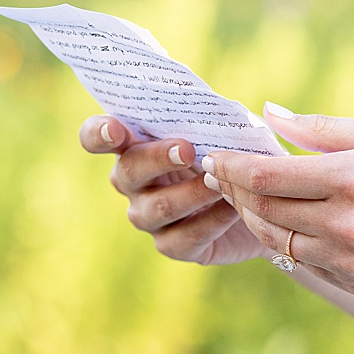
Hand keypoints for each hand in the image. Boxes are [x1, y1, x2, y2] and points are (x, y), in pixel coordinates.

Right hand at [80, 116, 267, 265]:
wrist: (258, 199)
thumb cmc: (230, 152)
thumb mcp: (219, 129)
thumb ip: (205, 118)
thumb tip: (209, 108)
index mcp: (133, 145)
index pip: (95, 136)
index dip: (98, 133)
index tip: (115, 130)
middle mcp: (132, 183)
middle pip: (128, 170)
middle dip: (157, 158)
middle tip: (188, 150)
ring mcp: (148, 216)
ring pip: (158, 207)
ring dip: (191, 193)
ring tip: (220, 182)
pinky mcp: (173, 245)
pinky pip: (185, 237)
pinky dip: (211, 221)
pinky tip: (233, 209)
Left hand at [202, 107, 353, 300]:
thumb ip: (324, 130)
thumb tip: (270, 115)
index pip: (265, 177)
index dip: (231, 167)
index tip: (214, 155)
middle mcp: (347, 226)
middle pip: (263, 211)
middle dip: (233, 191)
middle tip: (219, 173)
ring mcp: (351, 264)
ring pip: (276, 242)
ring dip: (253, 219)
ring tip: (245, 197)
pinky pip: (305, 264)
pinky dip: (285, 242)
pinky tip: (284, 221)